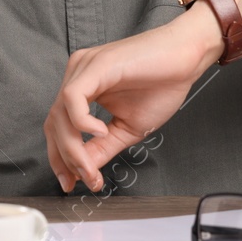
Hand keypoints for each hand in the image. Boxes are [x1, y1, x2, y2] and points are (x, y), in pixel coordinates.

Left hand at [44, 5, 224, 192]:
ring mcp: (84, 68)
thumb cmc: (163, 85)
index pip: (58, 127)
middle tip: (84, 180)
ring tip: (92, 167)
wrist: (187, 58)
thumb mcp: (128, 128)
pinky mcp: (95, 65)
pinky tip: (101, 131)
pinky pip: (72, 97)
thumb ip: (103, 147)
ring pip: (60, 114)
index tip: (73, 183)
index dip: (61, 158)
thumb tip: (85, 170)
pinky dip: (82, 122)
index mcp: (83, 88)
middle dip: (64, 158)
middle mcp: (78, 76)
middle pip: (54, 124)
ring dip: (73, 149)